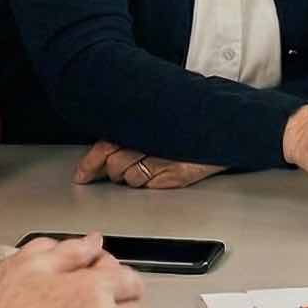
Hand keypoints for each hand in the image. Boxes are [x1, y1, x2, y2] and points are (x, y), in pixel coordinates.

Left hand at [71, 139, 224, 190]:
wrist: (226, 129)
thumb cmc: (190, 124)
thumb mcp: (157, 122)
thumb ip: (133, 132)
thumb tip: (106, 152)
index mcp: (139, 126)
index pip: (104, 147)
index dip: (90, 164)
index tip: (82, 176)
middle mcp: (149, 142)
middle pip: (115, 165)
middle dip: (115, 171)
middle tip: (124, 167)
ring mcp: (164, 160)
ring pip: (131, 179)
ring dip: (134, 177)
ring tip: (150, 166)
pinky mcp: (177, 174)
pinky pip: (151, 185)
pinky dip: (152, 182)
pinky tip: (162, 171)